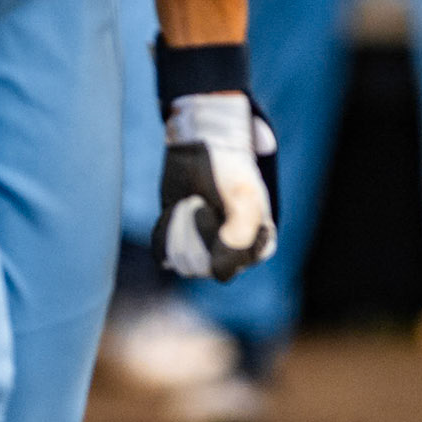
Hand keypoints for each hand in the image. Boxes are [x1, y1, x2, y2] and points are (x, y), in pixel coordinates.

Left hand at [152, 92, 277, 281]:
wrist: (200, 147)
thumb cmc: (228, 169)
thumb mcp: (242, 195)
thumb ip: (240, 234)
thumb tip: (218, 274)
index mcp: (257, 248)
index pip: (226, 267)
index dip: (214, 238)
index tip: (215, 208)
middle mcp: (232, 256)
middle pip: (200, 267)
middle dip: (193, 231)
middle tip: (199, 202)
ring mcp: (205, 251)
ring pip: (181, 262)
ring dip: (178, 229)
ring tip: (189, 204)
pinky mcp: (180, 243)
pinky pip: (163, 254)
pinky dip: (164, 231)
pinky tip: (175, 211)